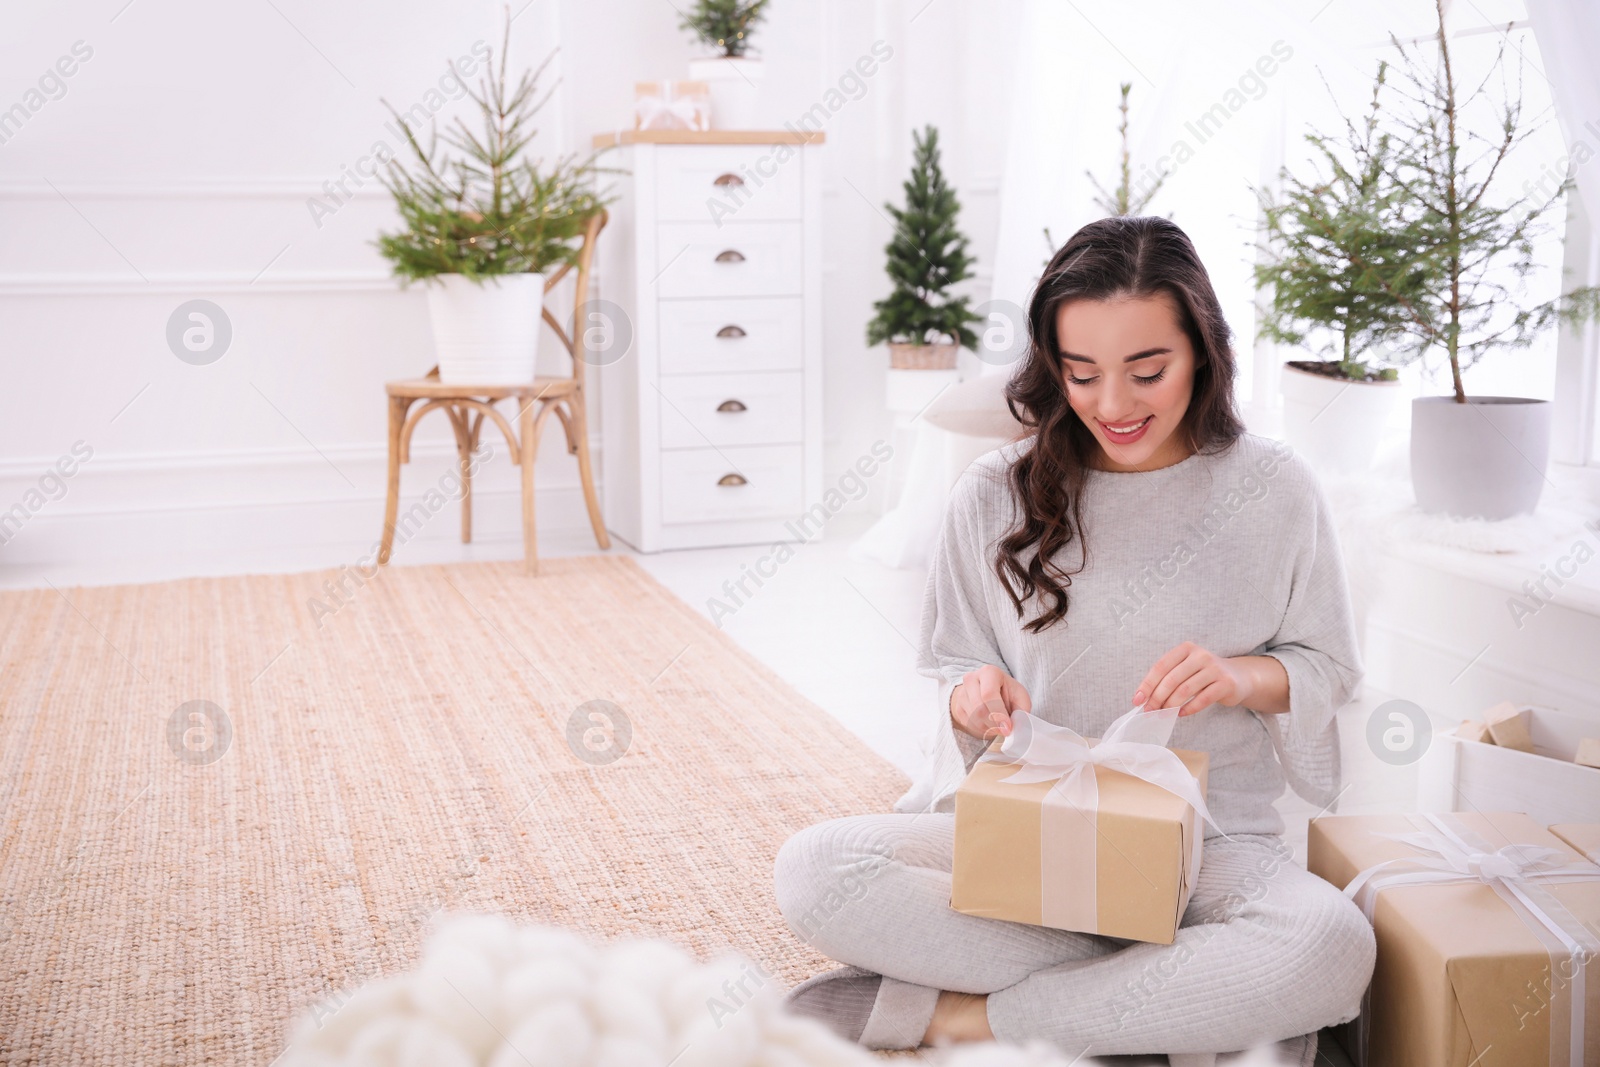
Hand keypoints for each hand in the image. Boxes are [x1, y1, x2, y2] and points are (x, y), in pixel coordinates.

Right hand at [950, 665, 1031, 739]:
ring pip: (973, 718)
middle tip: (1004, 730)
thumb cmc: (1007, 693)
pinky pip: (968, 723)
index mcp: (989, 672)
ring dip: (988, 728)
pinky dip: (981, 729)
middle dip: (994, 724)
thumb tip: (1013, 727)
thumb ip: (1020, 710)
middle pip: (979, 708)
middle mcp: (971, 679)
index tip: (1007, 727)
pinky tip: (989, 724)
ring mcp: (962, 693)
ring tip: (998, 726)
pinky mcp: (958, 706)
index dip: (998, 714)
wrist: (988, 691)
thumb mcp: (1020, 697)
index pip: (989, 694)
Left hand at [1132, 642, 1253, 716]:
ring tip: (1163, 713)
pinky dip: (1189, 708)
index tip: (1137, 700)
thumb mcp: (1185, 669)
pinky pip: (1202, 699)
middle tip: (1150, 711)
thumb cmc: (1204, 675)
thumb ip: (1167, 679)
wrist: (1238, 677)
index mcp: (1186, 648)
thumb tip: (1144, 699)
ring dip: (1171, 705)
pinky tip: (1181, 713)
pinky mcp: (1226, 683)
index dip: (1147, 684)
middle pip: (1172, 679)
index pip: (1161, 666)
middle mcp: (1200, 655)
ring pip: (1185, 690)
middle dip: (1157, 697)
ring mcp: (1214, 668)